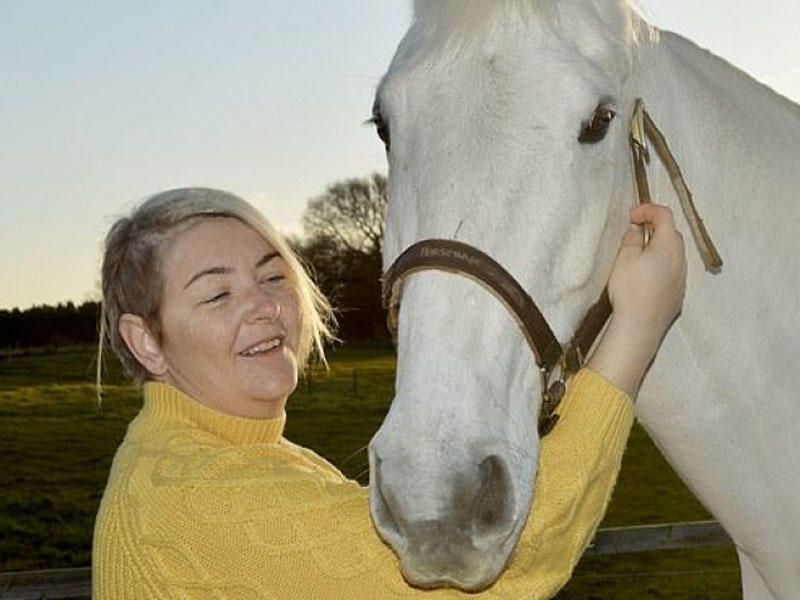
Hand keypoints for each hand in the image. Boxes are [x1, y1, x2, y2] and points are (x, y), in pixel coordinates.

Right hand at [588, 204, 686, 396]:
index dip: (647, 209)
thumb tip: (637, 232)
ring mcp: (682, 278)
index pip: (664, 215)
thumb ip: (632, 239)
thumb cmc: (630, 289)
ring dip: (659, 248)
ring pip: (674, 254)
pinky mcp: (678, 294)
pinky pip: (672, 271)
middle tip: (635, 233)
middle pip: (672, 234)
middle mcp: (680, 259)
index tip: (631, 216)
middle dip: (655, 228)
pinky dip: (661, 265)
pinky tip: (646, 276)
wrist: (641, 325)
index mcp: (668, 245)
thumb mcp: (624, 258)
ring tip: (639, 255)